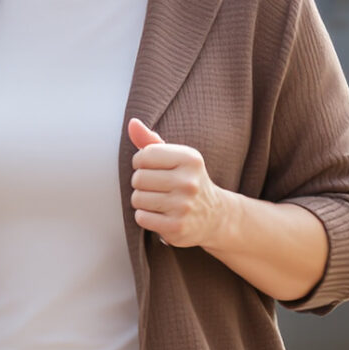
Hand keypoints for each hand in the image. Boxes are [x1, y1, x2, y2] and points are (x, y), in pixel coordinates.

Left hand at [127, 118, 232, 249]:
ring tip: (158, 201)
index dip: (140, 162)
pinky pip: (141, 217)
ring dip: (142, 201)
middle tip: (156, 187)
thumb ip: (151, 141)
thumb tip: (132, 123)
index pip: (145, 155)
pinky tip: (159, 215)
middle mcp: (189, 181)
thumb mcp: (177, 159)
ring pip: (137, 198)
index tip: (151, 168)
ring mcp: (183, 206)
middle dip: (141, 184)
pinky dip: (145, 216)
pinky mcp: (176, 226)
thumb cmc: (188, 182)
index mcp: (190, 159)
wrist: (216, 217)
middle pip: (138, 178)